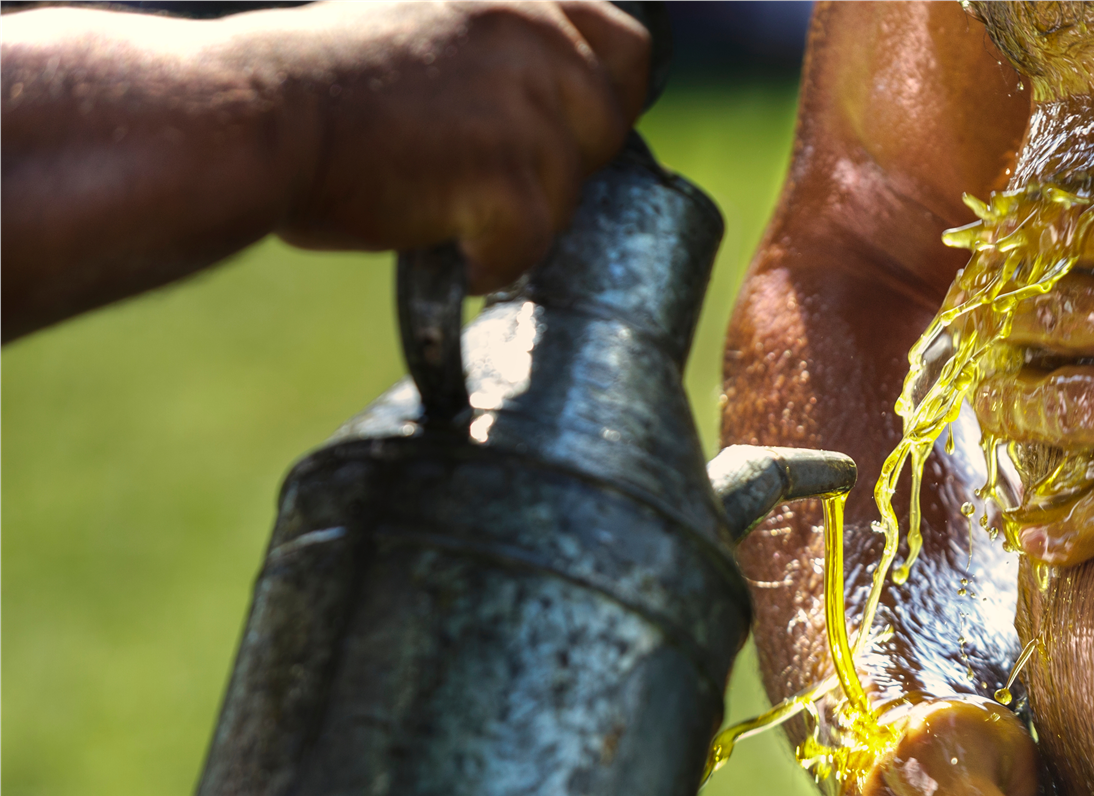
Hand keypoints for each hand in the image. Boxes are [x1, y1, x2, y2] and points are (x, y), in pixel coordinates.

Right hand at [243, 1, 649, 290]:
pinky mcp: (509, 179)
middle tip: (486, 181)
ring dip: (515, 216)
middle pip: (607, 128)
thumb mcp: (423, 21)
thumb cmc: (317, 79)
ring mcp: (527, 108)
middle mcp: (534, 38)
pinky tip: (442, 246)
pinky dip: (489, 262)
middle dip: (559, 166)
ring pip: (568, 194)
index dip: (605, 100)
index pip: (627, 47)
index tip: (572, 131)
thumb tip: (554, 95)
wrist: (255, 111)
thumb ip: (494, 47)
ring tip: (442, 208)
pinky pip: (530, 246)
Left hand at [967, 56, 1093, 565]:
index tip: (988, 237)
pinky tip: (1031, 540)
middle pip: (1067, 322)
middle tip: (971, 331)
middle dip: (1014, 324)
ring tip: (984, 412)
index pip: (1092, 233)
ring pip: (1074, 412)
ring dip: (1021, 412)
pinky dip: (1074, 528)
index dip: (1036, 232)